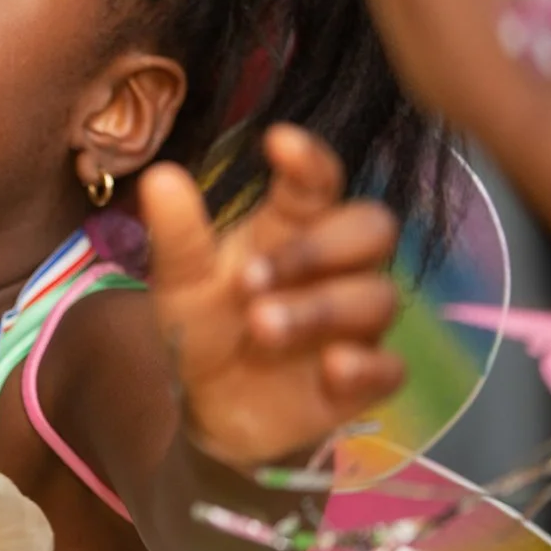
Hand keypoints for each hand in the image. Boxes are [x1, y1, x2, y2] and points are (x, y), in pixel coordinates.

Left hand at [142, 124, 403, 468]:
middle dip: (319, 248)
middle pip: (371, 229)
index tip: (278, 141)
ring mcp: (354, 324)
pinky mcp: (362, 381)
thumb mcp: (181, 282)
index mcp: (290, 230)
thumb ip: (177, 235)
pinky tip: (333, 368)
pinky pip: (390, 367)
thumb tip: (160, 175)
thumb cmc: (205, 325)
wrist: (208, 410)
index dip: (309, 160)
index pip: (318, 181)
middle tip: (251, 277)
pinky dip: (367, 365)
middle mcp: (333, 269)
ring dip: (321, 309)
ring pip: (377, 296)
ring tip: (260, 326)